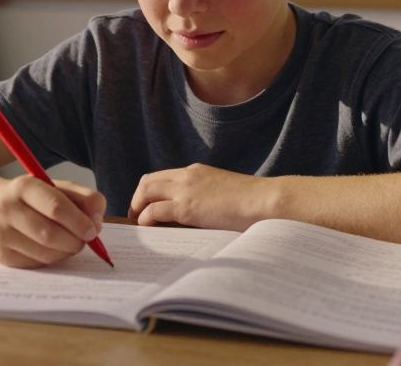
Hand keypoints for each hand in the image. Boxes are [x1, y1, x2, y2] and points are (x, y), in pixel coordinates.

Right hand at [0, 176, 106, 267]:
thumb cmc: (29, 198)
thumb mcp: (55, 187)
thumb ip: (84, 198)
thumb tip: (97, 221)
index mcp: (24, 187)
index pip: (56, 207)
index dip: (80, 221)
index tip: (94, 230)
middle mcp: (7, 209)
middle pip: (50, 234)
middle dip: (75, 241)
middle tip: (85, 241)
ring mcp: (0, 233)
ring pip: (45, 253)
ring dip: (66, 252)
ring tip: (70, 244)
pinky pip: (36, 263)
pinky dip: (51, 259)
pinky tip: (52, 249)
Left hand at [128, 163, 270, 229]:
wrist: (264, 201)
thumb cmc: (252, 202)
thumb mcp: (224, 194)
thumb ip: (207, 198)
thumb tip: (199, 215)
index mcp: (197, 172)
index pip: (163, 176)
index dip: (150, 191)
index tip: (146, 206)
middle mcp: (187, 176)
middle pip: (148, 181)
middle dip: (138, 198)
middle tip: (136, 216)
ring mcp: (186, 190)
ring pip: (146, 191)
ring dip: (137, 208)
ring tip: (138, 224)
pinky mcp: (186, 207)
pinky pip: (154, 210)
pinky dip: (146, 218)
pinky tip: (148, 228)